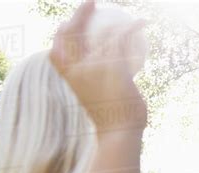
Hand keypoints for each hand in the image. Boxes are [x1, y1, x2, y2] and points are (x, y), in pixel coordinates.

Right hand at [49, 1, 146, 131]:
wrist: (118, 134)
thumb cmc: (110, 122)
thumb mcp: (97, 103)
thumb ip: (98, 86)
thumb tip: (112, 79)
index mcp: (69, 79)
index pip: (56, 52)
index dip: (60, 35)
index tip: (68, 25)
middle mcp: (76, 70)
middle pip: (70, 34)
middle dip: (79, 14)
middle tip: (91, 3)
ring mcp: (93, 67)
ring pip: (100, 34)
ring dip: (115, 21)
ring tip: (128, 16)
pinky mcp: (113, 67)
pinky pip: (123, 40)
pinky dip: (133, 28)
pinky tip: (143, 23)